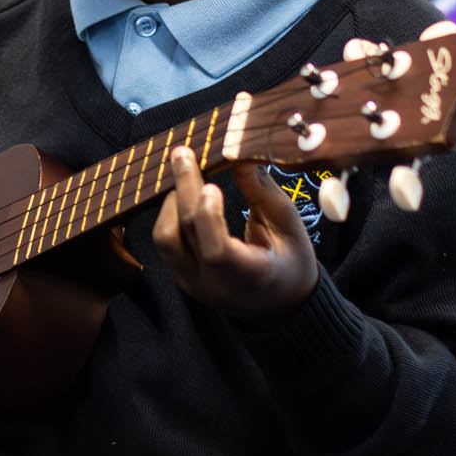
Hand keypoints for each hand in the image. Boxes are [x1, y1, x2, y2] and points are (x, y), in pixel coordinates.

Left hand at [152, 147, 318, 325]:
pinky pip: (165, 241)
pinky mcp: (181, 276)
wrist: (280, 303)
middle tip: (183, 153)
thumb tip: (238, 154)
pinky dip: (170, 213)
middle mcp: (214, 285)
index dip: (208, 216)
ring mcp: (192, 283)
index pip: (217, 251)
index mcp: (250, 277)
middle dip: (183, 189)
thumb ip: (261, 191)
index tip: (211, 184)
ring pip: (165, 238)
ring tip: (186, 174)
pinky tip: (182, 193)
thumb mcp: (288, 226)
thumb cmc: (290, 260)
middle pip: (184, 235)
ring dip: (171, 202)